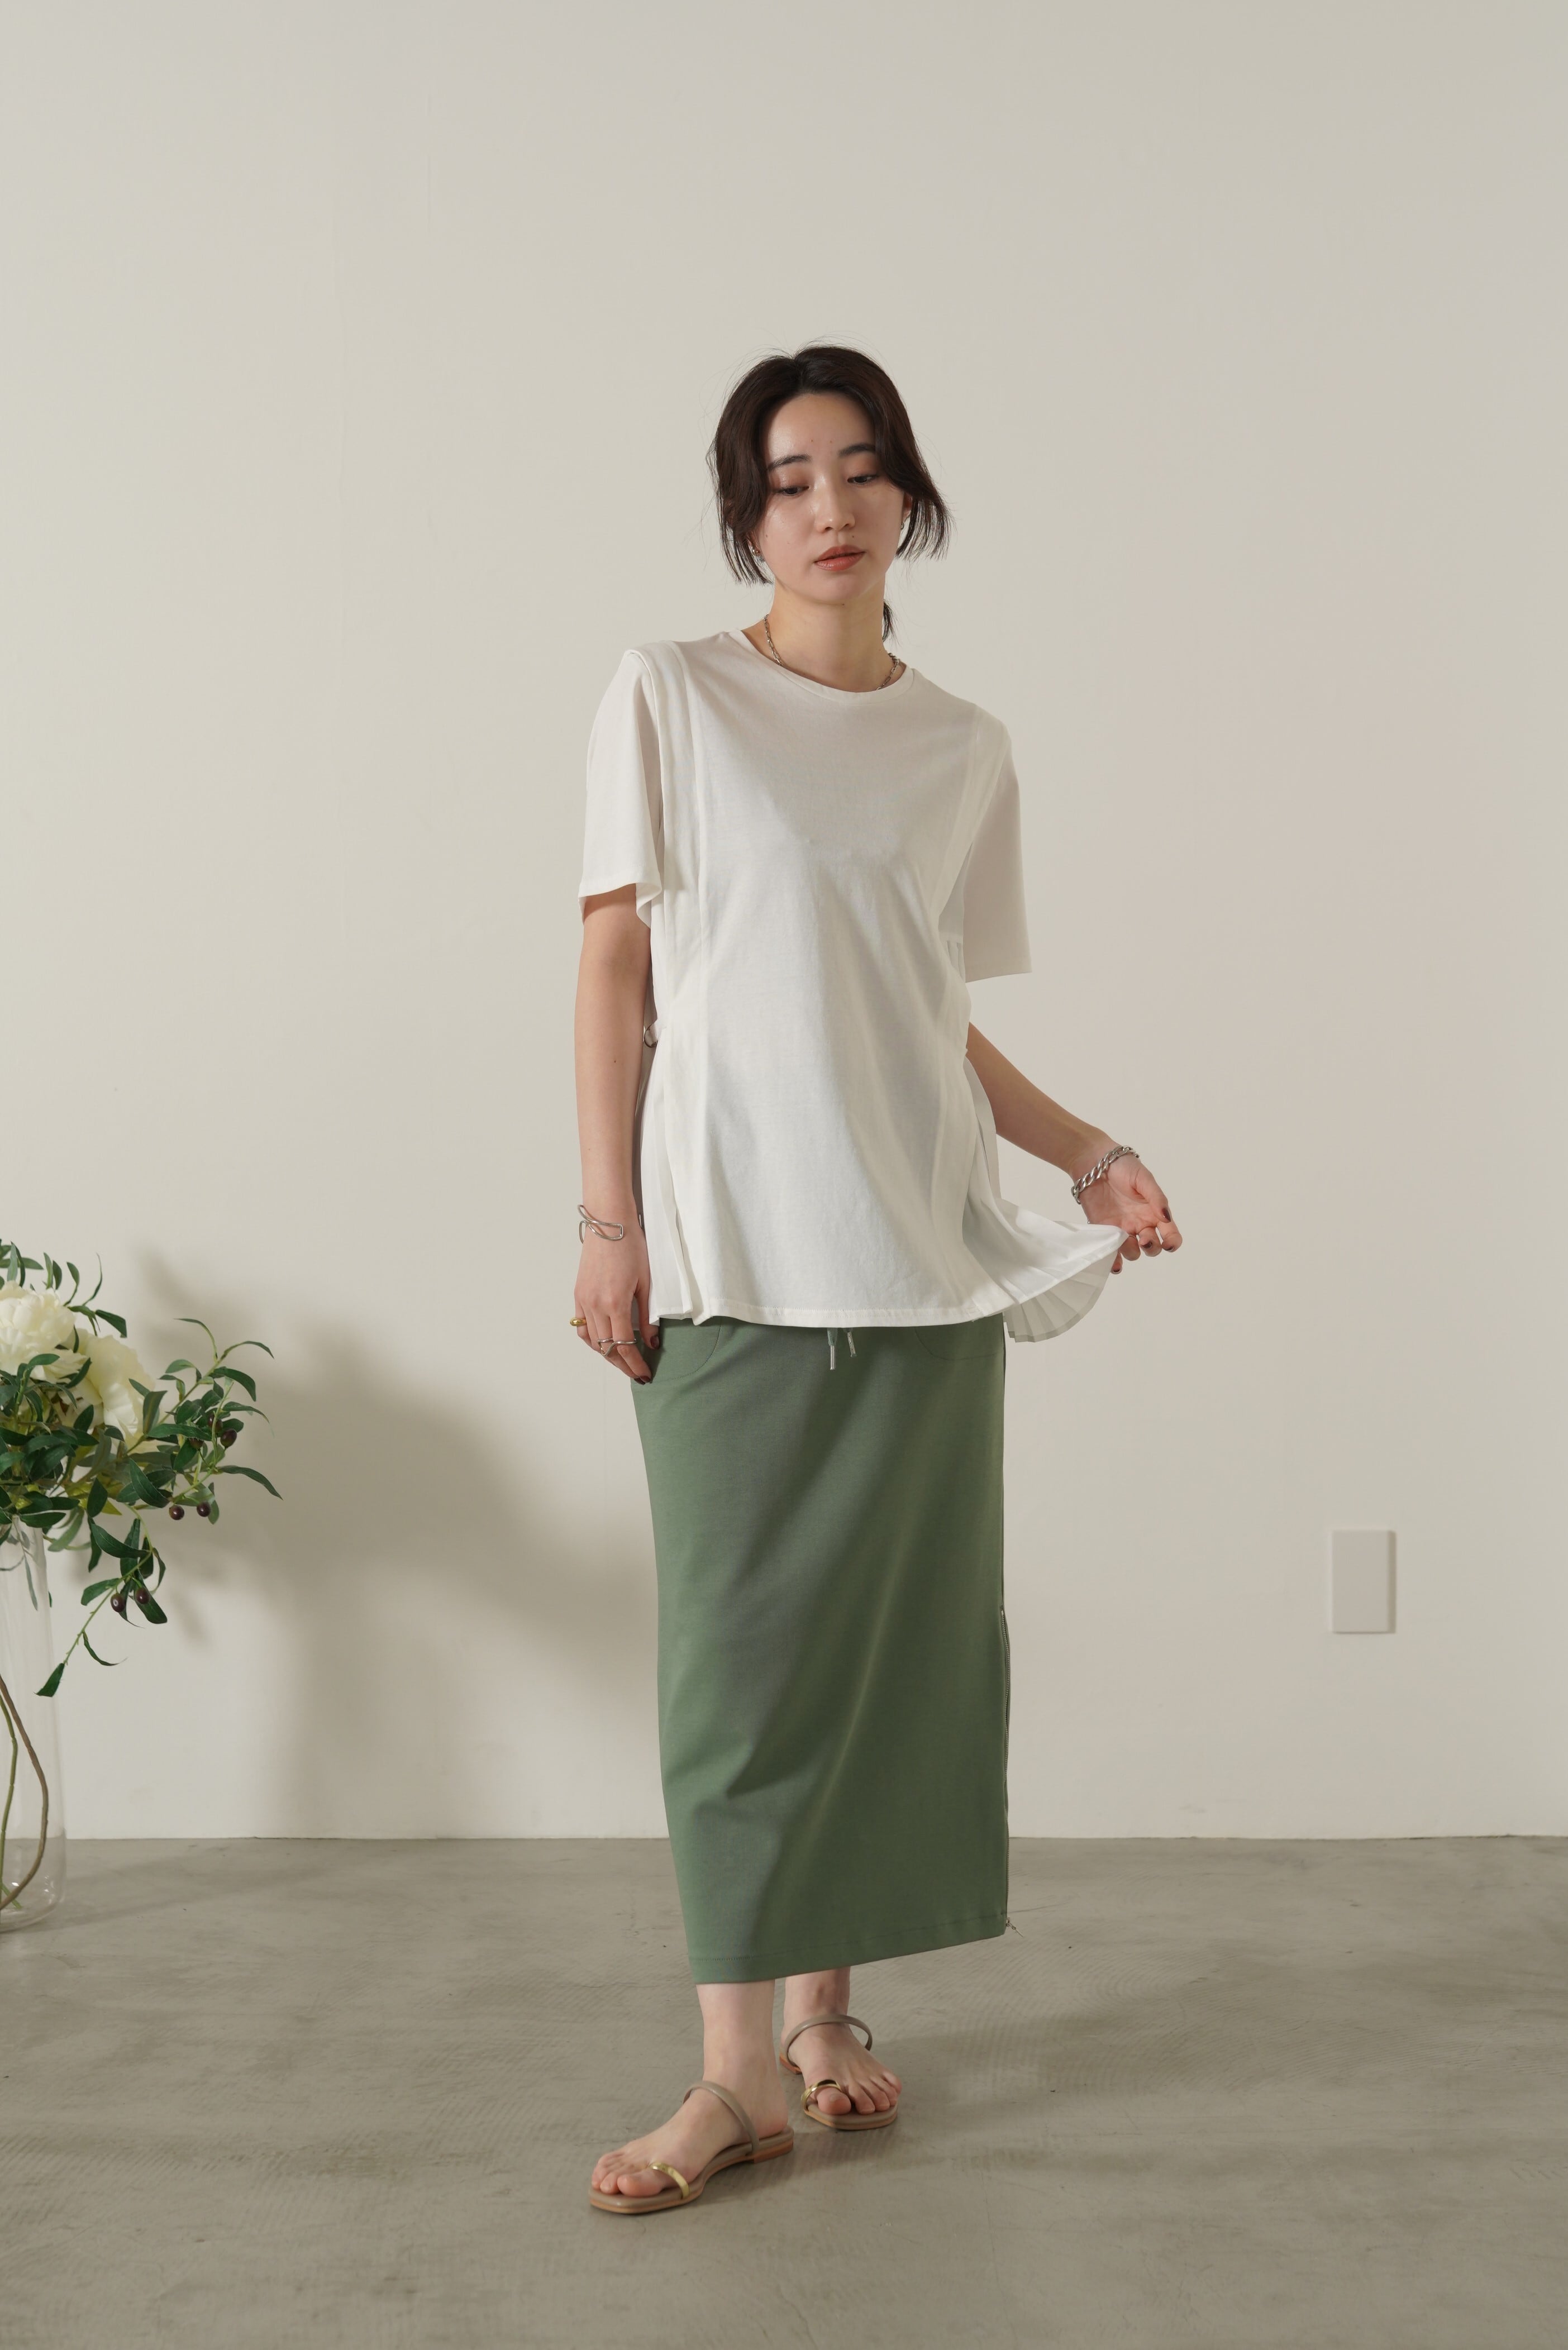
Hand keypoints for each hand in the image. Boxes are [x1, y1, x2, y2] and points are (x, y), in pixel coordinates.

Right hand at [574, 1223, 658, 1379]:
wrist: (608, 1223)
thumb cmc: (631, 1247)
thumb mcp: (646, 1282)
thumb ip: (647, 1316)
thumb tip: (650, 1342)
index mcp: (615, 1303)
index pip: (624, 1345)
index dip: (635, 1364)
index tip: (645, 1374)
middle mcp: (595, 1305)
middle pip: (607, 1348)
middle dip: (622, 1364)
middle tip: (636, 1373)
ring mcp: (583, 1300)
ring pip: (592, 1340)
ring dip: (607, 1354)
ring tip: (622, 1360)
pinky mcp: (578, 1294)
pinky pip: (581, 1326)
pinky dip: (592, 1340)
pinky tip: (604, 1343)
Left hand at [1077, 1155, 1181, 1274]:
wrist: (1093, 1162)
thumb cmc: (1122, 1167)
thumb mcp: (1143, 1178)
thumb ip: (1156, 1197)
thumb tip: (1167, 1217)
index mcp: (1154, 1212)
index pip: (1170, 1234)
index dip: (1173, 1243)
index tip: (1168, 1244)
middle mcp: (1140, 1223)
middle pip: (1153, 1246)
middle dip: (1151, 1248)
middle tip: (1143, 1240)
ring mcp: (1122, 1229)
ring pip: (1133, 1252)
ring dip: (1132, 1252)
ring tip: (1124, 1239)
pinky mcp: (1104, 1230)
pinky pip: (1112, 1252)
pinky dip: (1114, 1262)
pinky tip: (1113, 1264)